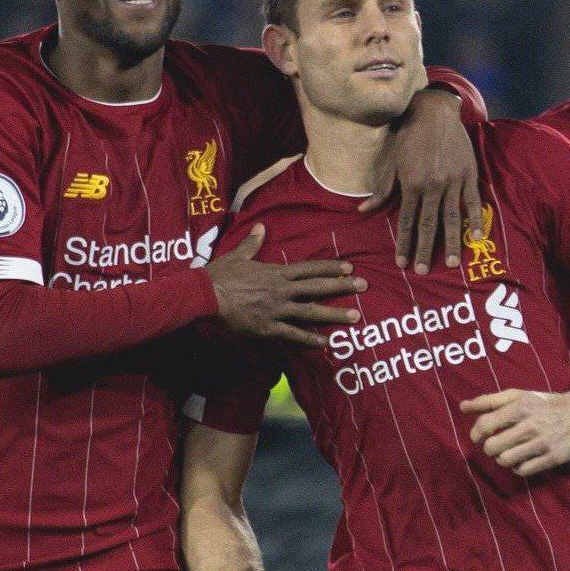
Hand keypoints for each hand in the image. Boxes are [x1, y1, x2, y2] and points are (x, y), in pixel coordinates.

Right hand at [206, 224, 365, 346]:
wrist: (205, 297)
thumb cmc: (220, 276)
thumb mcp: (237, 256)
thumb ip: (253, 243)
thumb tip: (262, 227)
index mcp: (276, 272)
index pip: (309, 268)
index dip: (330, 267)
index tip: (349, 267)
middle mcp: (281, 290)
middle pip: (317, 288)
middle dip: (341, 286)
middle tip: (364, 286)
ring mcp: (276, 310)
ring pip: (310, 312)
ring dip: (334, 314)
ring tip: (355, 317)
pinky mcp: (268, 328)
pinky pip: (293, 335)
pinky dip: (310, 339)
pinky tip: (326, 343)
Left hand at [360, 88, 480, 274]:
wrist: (433, 112)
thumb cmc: (408, 136)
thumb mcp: (391, 161)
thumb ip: (382, 189)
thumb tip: (363, 210)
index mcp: (412, 184)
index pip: (407, 221)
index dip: (405, 243)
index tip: (402, 263)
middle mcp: (433, 186)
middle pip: (430, 225)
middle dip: (426, 249)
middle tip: (424, 271)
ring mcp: (453, 181)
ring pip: (453, 217)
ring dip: (452, 242)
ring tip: (453, 263)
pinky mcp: (469, 174)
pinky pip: (473, 201)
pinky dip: (476, 220)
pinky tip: (476, 238)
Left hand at [460, 389, 569, 475]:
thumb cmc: (543, 404)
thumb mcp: (518, 396)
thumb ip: (489, 401)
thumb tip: (462, 407)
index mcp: (520, 407)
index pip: (485, 424)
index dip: (476, 433)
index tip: (478, 436)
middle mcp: (531, 425)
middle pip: (493, 446)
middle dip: (489, 448)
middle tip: (494, 445)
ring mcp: (543, 443)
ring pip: (506, 460)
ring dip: (502, 458)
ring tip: (507, 452)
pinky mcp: (553, 457)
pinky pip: (523, 470)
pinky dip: (517, 467)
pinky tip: (520, 459)